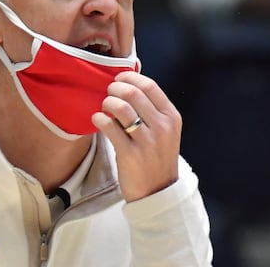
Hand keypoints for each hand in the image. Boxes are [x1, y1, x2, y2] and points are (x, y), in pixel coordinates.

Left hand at [92, 71, 180, 201]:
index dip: (130, 77)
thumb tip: (128, 85)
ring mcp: (147, 141)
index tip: (119, 79)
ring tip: (104, 107)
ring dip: (107, 102)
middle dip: (115, 88)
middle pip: (133, 93)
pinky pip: (109, 127)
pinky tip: (98, 120)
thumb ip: (152, 109)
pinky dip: (99, 118)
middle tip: (109, 93)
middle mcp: (162, 127)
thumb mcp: (165, 131)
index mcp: (172, 117)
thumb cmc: (157, 158)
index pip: (149, 85)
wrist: (157, 192)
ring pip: (121, 107)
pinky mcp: (130, 154)